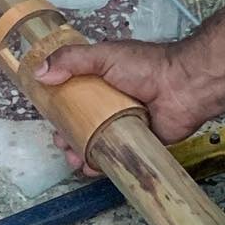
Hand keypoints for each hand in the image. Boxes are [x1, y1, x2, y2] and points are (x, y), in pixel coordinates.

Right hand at [34, 40, 218, 172]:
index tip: (49, 120)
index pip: (73, 98)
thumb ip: (71, 60)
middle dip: (67, 137)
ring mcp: (124, 125)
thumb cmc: (146, 67)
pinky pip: (116, 158)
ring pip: (96, 144)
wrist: (184, 86)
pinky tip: (91, 168)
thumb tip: (40, 73)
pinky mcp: (137, 143)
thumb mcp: (104, 55)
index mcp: (102, 82)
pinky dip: (101, 166)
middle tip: (61, 143)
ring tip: (74, 159)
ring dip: (80, 154)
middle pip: (81, 125)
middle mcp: (111, 104)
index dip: (59, 110)